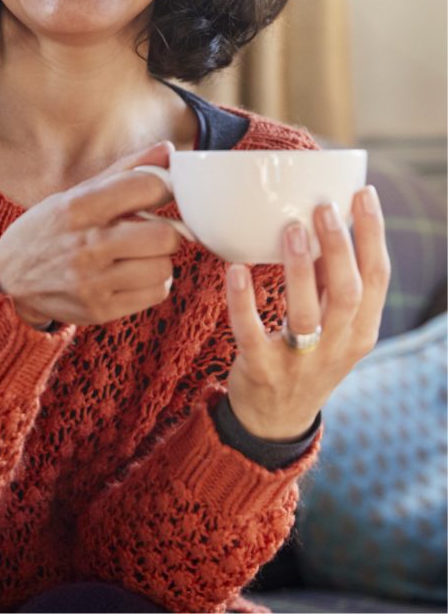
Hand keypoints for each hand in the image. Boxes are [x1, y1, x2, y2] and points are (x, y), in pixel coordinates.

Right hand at [0, 143, 180, 327]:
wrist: (7, 279)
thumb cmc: (49, 229)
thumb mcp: (76, 194)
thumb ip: (125, 171)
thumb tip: (169, 149)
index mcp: (78, 207)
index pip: (146, 188)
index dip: (163, 188)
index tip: (159, 193)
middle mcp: (85, 245)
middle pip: (164, 237)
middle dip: (165, 230)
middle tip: (151, 230)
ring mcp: (92, 283)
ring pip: (163, 268)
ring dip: (157, 259)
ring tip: (138, 254)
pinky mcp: (99, 310)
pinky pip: (156, 293)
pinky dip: (153, 282)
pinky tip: (132, 274)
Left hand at [224, 186, 390, 440]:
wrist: (275, 421)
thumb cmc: (305, 356)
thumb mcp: (332, 325)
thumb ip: (328, 281)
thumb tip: (322, 220)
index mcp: (361, 329)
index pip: (379, 278)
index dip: (374, 234)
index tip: (364, 193)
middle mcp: (338, 346)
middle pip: (348, 292)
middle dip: (339, 247)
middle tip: (323, 207)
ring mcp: (301, 362)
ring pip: (307, 314)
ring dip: (299, 269)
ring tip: (290, 229)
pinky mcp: (263, 370)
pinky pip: (252, 333)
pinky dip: (243, 301)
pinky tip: (235, 270)